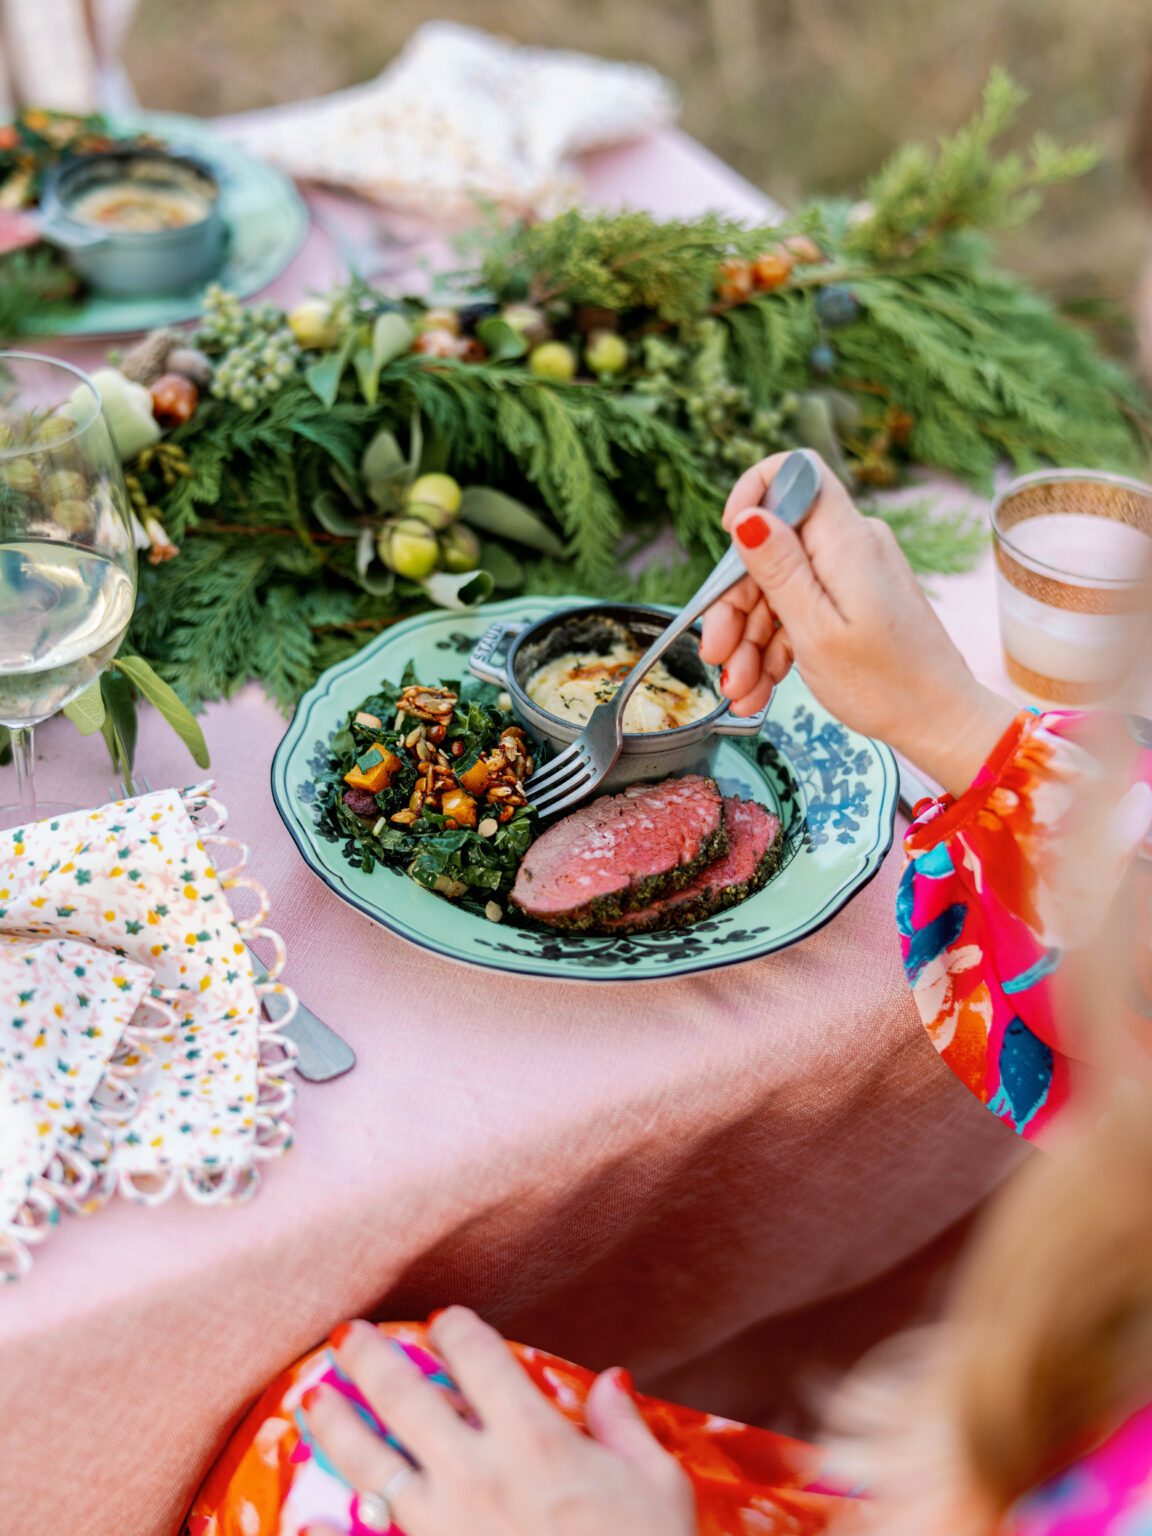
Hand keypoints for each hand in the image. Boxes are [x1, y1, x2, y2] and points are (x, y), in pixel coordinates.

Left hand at [302, 1308, 697, 1535]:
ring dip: (336, 1425)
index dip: (457, 1328)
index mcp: (534, 1439)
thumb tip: (611, 1378)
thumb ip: (624, 1427)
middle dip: (373, 1356)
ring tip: (314, 1397)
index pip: (478, 1355)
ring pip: (371, 1464)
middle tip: (350, 1334)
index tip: (446, 1321)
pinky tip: (305, 1522)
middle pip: (406, 1395)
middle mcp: (476, 1474)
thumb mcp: (657, 1486)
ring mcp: (443, 1529)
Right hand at [700, 452, 1015, 796]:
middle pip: (773, 546)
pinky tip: (759, 688)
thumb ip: (779, 569)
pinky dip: (775, 648)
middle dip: (737, 602)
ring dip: (750, 640)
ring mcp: (850, 576)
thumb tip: (748, 515)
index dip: (754, 491)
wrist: (938, 722)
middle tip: (717, 656)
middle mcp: (850, 547)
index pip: (797, 472)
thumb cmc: (885, 684)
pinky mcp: (852, 603)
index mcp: (845, 541)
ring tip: (741, 692)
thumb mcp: (816, 630)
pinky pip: (799, 610)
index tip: (728, 536)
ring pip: (778, 587)